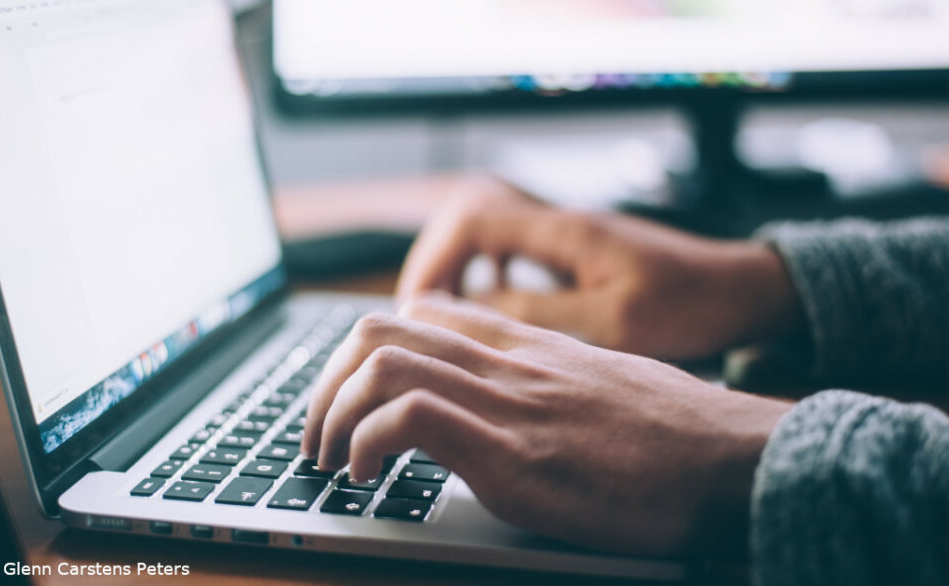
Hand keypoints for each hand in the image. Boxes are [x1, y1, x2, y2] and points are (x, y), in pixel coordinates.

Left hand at [301, 294, 791, 556]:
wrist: (738, 459)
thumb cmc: (678, 434)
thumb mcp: (603, 386)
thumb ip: (547, 381)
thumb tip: (510, 405)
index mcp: (527, 346)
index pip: (422, 312)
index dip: (366, 350)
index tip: (352, 397)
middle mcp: (508, 362)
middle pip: (380, 329)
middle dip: (326, 382)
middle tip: (318, 434)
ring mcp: (509, 404)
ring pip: (381, 362)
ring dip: (331, 413)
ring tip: (330, 459)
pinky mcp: (515, 455)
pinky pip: (411, 418)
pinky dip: (367, 443)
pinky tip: (367, 477)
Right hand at [396, 176, 803, 359]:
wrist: (741, 290)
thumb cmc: (690, 305)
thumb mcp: (613, 323)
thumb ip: (539, 315)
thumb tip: (471, 313)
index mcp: (564, 231)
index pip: (472, 220)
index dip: (434, 260)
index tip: (418, 307)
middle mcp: (559, 224)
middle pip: (468, 221)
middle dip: (435, 265)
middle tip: (420, 317)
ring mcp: (567, 236)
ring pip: (487, 237)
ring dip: (458, 271)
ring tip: (443, 319)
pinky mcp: (576, 254)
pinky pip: (512, 253)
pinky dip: (488, 277)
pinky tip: (490, 311)